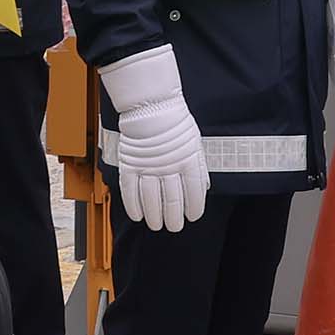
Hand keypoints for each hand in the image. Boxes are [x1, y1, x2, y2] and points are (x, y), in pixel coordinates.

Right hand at [98, 45, 208, 232]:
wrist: (150, 107)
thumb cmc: (174, 123)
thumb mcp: (195, 144)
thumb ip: (198, 167)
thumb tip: (203, 189)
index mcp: (189, 161)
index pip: (194, 193)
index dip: (193, 209)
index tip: (192, 218)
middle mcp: (169, 167)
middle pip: (173, 201)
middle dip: (174, 218)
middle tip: (173, 227)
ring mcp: (148, 167)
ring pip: (151, 199)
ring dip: (154, 216)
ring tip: (156, 225)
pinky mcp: (130, 164)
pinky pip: (130, 190)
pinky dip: (133, 205)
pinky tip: (137, 215)